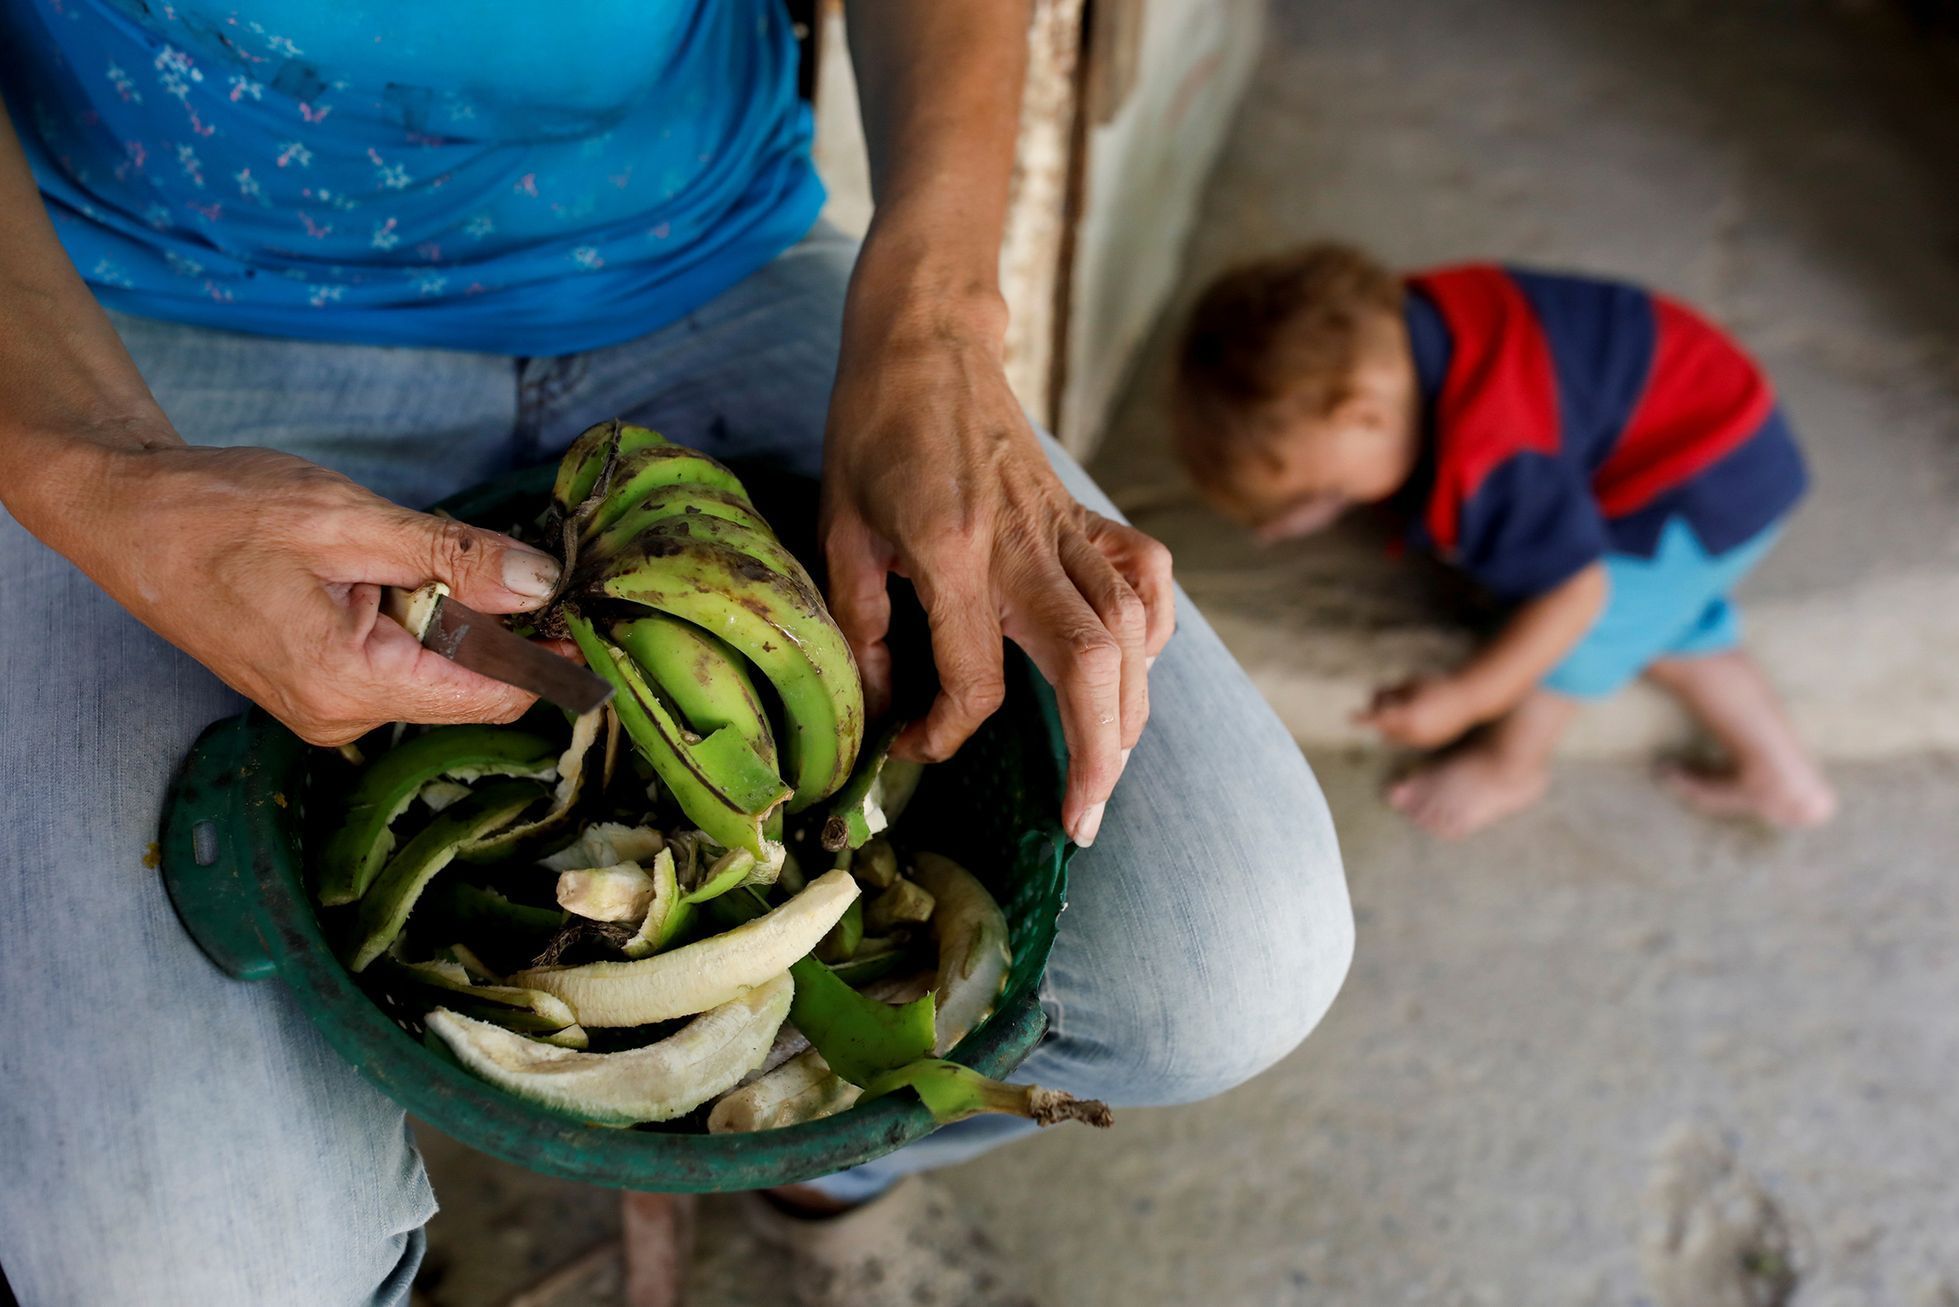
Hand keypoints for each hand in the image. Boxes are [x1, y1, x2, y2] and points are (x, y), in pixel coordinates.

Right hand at [55, 441, 562, 744]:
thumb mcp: (349, 519)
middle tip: (472, 551)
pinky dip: (408, 617)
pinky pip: (397, 662)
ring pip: (433, 669)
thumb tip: (539, 584)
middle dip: (488, 622)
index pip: (489, 694)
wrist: (125, 514)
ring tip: (386, 555)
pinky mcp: (317, 690)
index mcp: (349, 684)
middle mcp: (339, 717)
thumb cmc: (219, 510)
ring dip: (441, 614)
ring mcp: (325, 710)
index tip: (581, 614)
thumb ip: (452, 558)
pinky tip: (370, 573)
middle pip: (466, 682)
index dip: (545, 657)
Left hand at [820, 303, 1174, 846]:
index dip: (949, 731)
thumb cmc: (872, 429)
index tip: (917, 746)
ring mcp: (1065, 524)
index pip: (977, 677)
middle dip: (1099, 755)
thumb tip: (887, 709)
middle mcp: (1024, 542)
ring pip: (1132, 629)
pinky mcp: (1085, 512)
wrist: (924, 337)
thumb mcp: (840, 529)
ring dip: (1131, 712)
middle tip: (1082, 820)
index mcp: (952, 550)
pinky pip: (1146, 577)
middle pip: (1093, 662)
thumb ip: (865, 624)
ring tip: (1107, 773)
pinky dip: (1154, 633)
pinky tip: (1135, 671)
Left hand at [1356, 676, 1477, 748]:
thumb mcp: (1409, 682)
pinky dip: (1405, 731)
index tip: (1349, 717)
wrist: (1467, 699)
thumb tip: (1372, 698)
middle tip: (1385, 702)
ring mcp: (1421, 741)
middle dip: (1380, 717)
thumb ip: (1388, 692)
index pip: (1378, 718)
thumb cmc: (1436, 685)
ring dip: (1392, 726)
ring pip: (1394, 737)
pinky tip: (1418, 716)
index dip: (1363, 718)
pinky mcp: (1428, 744)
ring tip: (1405, 708)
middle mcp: (1413, 732)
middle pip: (1383, 729)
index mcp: (1407, 715)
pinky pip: (1408, 740)